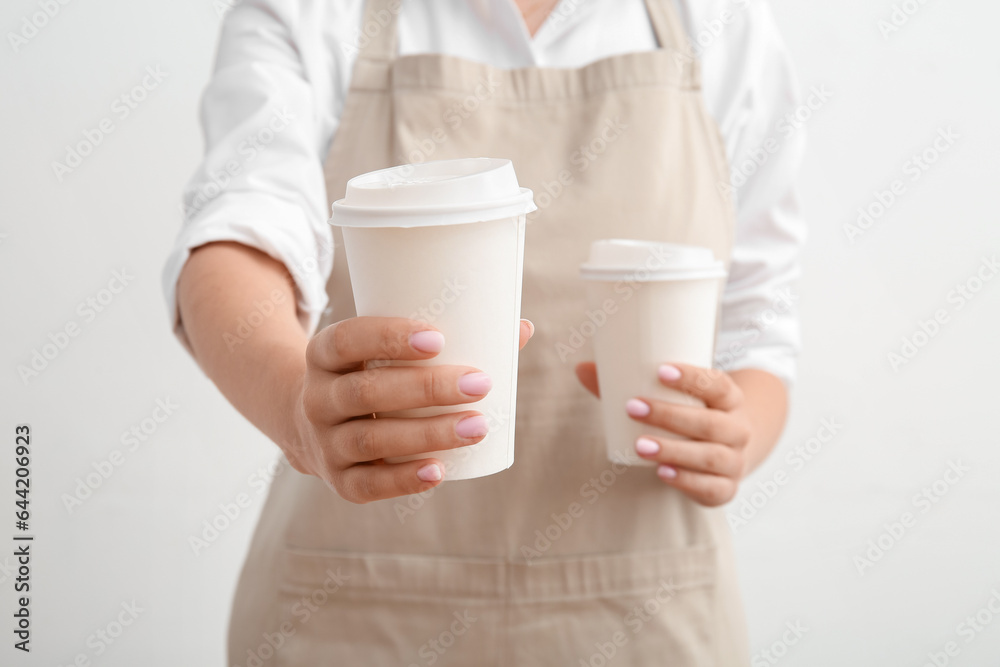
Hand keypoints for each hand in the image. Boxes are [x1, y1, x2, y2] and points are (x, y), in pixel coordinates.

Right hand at [286, 316, 533, 503]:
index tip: (439, 338)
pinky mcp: (338, 480)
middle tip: (480, 383)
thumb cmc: (371, 375)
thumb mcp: (385, 351)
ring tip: (478, 427)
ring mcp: (325, 443)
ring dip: (428, 433)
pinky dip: (403, 479)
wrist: (310, 425)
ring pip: (372, 439)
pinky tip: (439, 471)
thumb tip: (523, 328)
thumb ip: (447, 337)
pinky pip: (368, 484)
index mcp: (324, 354)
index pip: (347, 340)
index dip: (388, 337)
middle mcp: (317, 399)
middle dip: (427, 388)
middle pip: (367, 392)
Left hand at [575, 361, 751, 506]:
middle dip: (670, 416)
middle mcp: (738, 429)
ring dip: (674, 450)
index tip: (660, 370)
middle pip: (711, 423)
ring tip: (640, 445)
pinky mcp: (726, 488)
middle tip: (633, 408)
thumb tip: (581, 368)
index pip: (718, 384)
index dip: (693, 377)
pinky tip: (662, 473)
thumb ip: (629, 384)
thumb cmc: (692, 414)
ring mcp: (734, 461)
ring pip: (710, 456)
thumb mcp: (673, 397)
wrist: (729, 450)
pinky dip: (686, 481)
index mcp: (730, 399)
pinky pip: (711, 488)